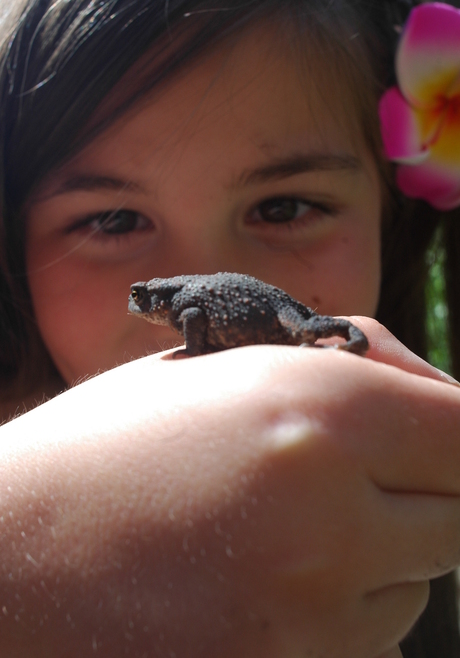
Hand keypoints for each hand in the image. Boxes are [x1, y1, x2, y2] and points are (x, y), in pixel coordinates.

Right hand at [1, 335, 459, 656]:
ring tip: (283, 529)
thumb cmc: (105, 446)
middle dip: (423, 488)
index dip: (456, 429)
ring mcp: (313, 619)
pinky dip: (341, 608)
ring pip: (414, 584)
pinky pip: (367, 640)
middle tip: (358, 474)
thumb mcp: (216, 369)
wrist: (8, 562)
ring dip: (380, 553)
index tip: (435, 434)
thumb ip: (340, 368)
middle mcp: (333, 518)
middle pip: (458, 513)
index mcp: (316, 412)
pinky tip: (263, 583)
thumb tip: (429, 389)